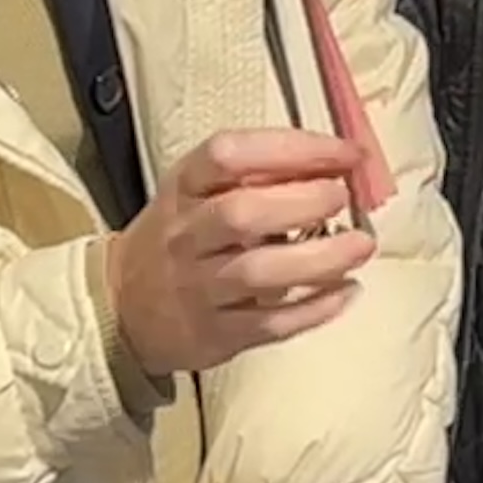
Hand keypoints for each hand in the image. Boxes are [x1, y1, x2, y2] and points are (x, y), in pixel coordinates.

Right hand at [105, 131, 377, 381]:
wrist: (121, 308)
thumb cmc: (180, 239)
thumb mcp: (198, 194)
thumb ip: (257, 178)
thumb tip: (340, 165)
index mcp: (185, 188)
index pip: (229, 155)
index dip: (293, 149)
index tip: (345, 152)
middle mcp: (186, 235)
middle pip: (241, 213)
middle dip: (303, 201)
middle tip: (344, 197)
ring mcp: (198, 288)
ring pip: (258, 272)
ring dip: (319, 258)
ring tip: (361, 245)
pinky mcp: (214, 334)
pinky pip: (270, 323)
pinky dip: (314, 308)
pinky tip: (346, 291)